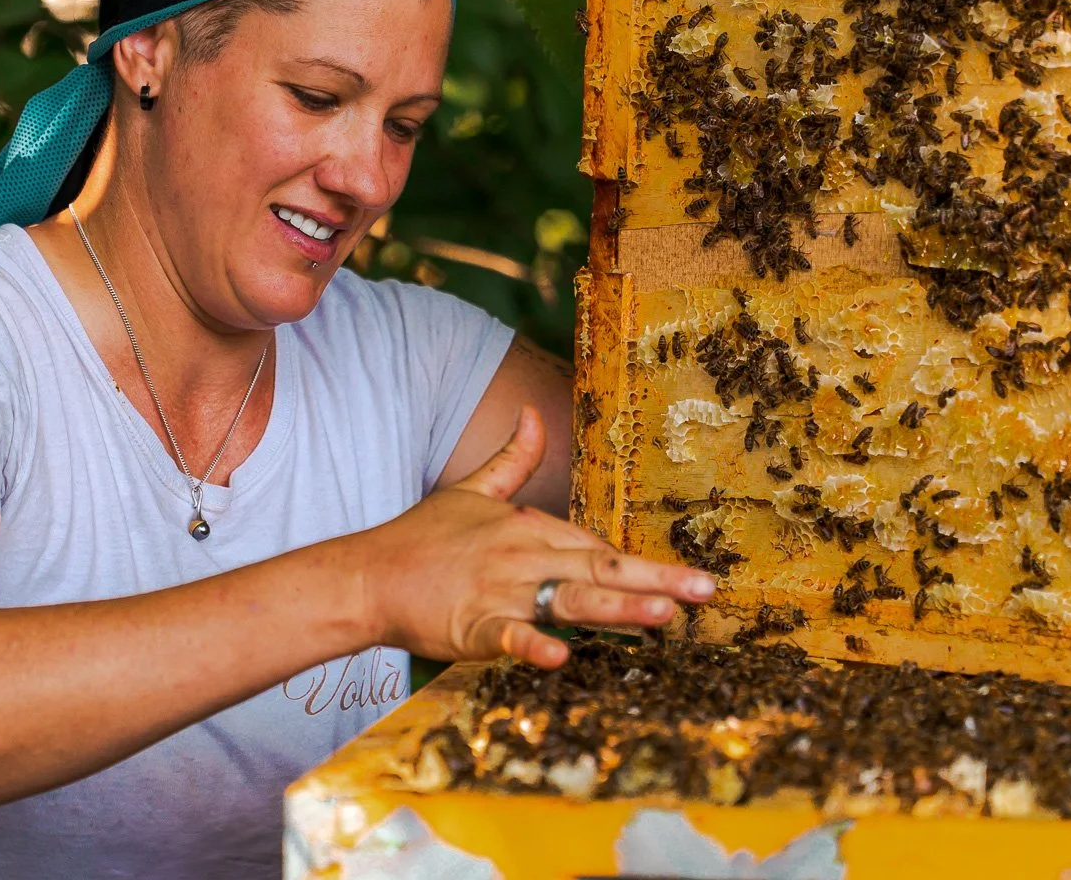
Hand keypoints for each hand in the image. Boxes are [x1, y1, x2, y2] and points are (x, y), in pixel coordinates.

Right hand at [353, 406, 716, 667]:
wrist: (367, 575)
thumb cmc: (422, 538)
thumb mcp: (470, 491)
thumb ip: (511, 458)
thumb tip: (532, 414)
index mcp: (528, 528)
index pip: (598, 546)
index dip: (646, 564)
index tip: (693, 578)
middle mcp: (522, 557)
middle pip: (598, 568)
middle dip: (653, 581)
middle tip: (703, 592)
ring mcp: (498, 592)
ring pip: (567, 599)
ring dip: (616, 607)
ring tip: (662, 616)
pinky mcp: (470, 627)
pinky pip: (507, 636)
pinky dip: (532, 644)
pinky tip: (560, 655)